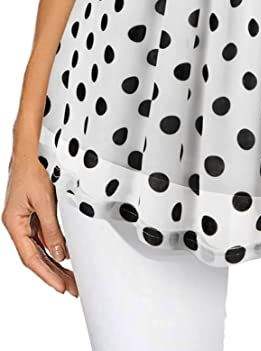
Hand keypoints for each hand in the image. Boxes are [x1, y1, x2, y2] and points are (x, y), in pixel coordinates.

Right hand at [2, 153, 77, 296]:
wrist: (31, 147)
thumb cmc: (33, 168)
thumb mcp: (44, 200)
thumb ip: (51, 228)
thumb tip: (60, 253)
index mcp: (13, 223)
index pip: (30, 257)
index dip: (46, 274)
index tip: (61, 287)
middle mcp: (17, 223)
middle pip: (36, 255)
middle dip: (54, 273)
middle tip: (72, 287)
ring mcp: (25, 218)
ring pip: (40, 247)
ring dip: (56, 261)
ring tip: (72, 276)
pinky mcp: (33, 211)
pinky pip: (43, 234)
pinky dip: (54, 245)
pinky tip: (66, 254)